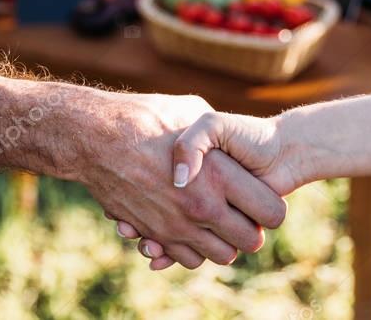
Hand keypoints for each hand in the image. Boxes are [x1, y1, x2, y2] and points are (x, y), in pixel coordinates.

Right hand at [63, 93, 286, 268]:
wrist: (97, 138)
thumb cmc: (146, 118)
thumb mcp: (194, 111)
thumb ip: (218, 135)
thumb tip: (229, 145)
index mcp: (220, 176)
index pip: (273, 213)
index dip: (273, 208)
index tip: (263, 197)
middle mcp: (203, 207)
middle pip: (250, 242)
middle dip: (251, 230)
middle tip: (243, 213)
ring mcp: (178, 225)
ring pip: (221, 256)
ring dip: (223, 243)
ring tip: (217, 222)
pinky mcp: (156, 234)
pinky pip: (188, 259)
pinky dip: (193, 250)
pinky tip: (191, 229)